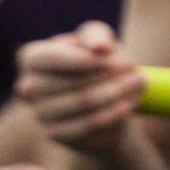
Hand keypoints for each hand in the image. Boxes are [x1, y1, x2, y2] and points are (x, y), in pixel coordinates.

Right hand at [14, 21, 144, 154]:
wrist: (106, 100)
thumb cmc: (99, 61)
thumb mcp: (99, 40)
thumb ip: (96, 34)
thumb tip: (98, 47)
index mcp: (33, 58)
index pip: (52, 58)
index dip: (85, 59)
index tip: (117, 58)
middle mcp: (29, 86)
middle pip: (71, 82)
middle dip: (110, 75)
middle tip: (136, 70)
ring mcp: (40, 112)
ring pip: (82, 103)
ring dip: (117, 92)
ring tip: (140, 81)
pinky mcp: (55, 134)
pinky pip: (87, 125)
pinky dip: (113, 113)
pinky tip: (129, 104)